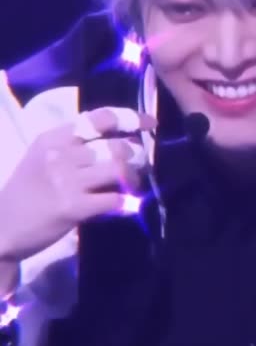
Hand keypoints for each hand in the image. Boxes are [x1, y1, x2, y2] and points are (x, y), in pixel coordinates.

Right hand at [0, 106, 155, 270]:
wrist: (1, 227)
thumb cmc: (25, 191)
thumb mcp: (41, 156)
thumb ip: (72, 143)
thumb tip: (114, 136)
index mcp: (52, 137)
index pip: (100, 118)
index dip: (130, 118)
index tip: (150, 123)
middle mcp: (60, 154)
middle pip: (114, 146)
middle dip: (136, 154)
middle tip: (141, 163)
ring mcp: (66, 181)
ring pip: (118, 169)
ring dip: (133, 176)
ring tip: (134, 182)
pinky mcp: (73, 208)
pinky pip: (113, 199)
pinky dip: (125, 201)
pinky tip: (126, 204)